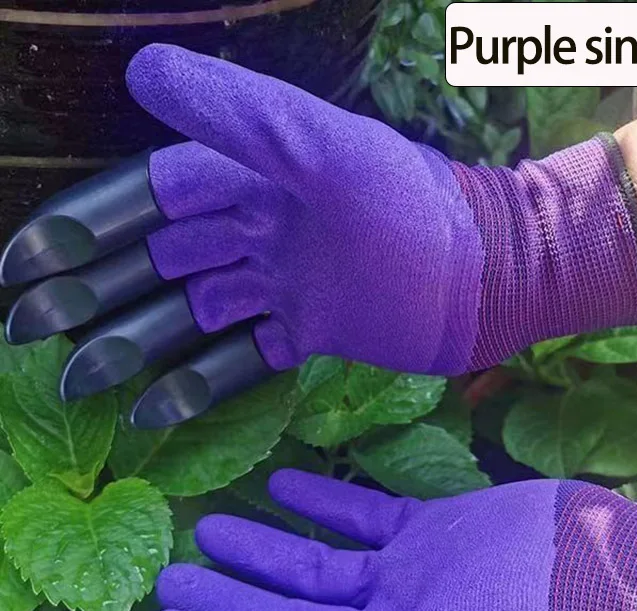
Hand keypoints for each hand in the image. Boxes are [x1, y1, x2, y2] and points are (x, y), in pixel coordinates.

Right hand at [1, 44, 636, 427]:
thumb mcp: (322, 147)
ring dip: (134, 342)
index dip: (85, 228)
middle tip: (30, 330)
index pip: (147, 199)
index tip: (27, 265)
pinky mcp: (308, 331)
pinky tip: (152, 410)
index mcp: (251, 176)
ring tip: (78, 379)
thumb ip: (238, 114)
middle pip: (157, 259)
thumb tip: (141, 70)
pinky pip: (239, 359)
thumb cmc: (412, 207)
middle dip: (94, 292)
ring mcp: (281, 283)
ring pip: (189, 313)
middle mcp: (258, 227)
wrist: (486, 274)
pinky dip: (196, 382)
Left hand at [146, 470, 636, 610]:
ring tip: (212, 527)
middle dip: (228, 600)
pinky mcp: (430, 531)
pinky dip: (323, 501)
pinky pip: (364, 515)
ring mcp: (408, 581)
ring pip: (318, 568)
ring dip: (264, 547)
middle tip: (173, 575)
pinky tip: (283, 485)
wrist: (588, 577)